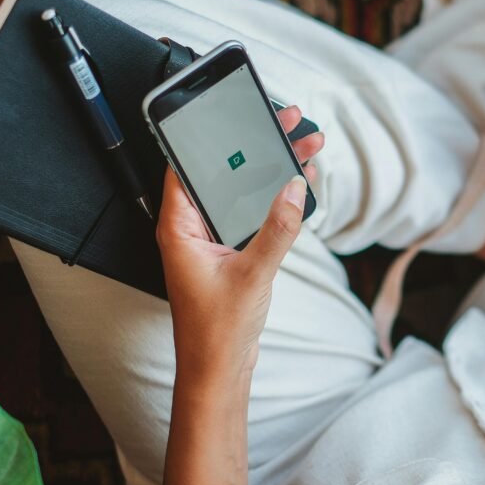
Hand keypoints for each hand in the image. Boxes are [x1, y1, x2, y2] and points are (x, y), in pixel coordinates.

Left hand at [156, 106, 324, 381]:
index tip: (244, 114)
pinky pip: (252, 211)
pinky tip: (301, 182)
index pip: (190, 164)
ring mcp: (212, 238)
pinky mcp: (231, 250)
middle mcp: (192, 227)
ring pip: (242, 190)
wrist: (219, 370)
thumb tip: (294, 189)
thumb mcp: (252, 274)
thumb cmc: (216, 331)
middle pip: (224, 171)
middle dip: (259, 146)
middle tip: (290, 124)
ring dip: (273, 169)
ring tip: (305, 147)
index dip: (218, 135)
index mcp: (179, 227)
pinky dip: (276, 196)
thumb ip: (277, 230)